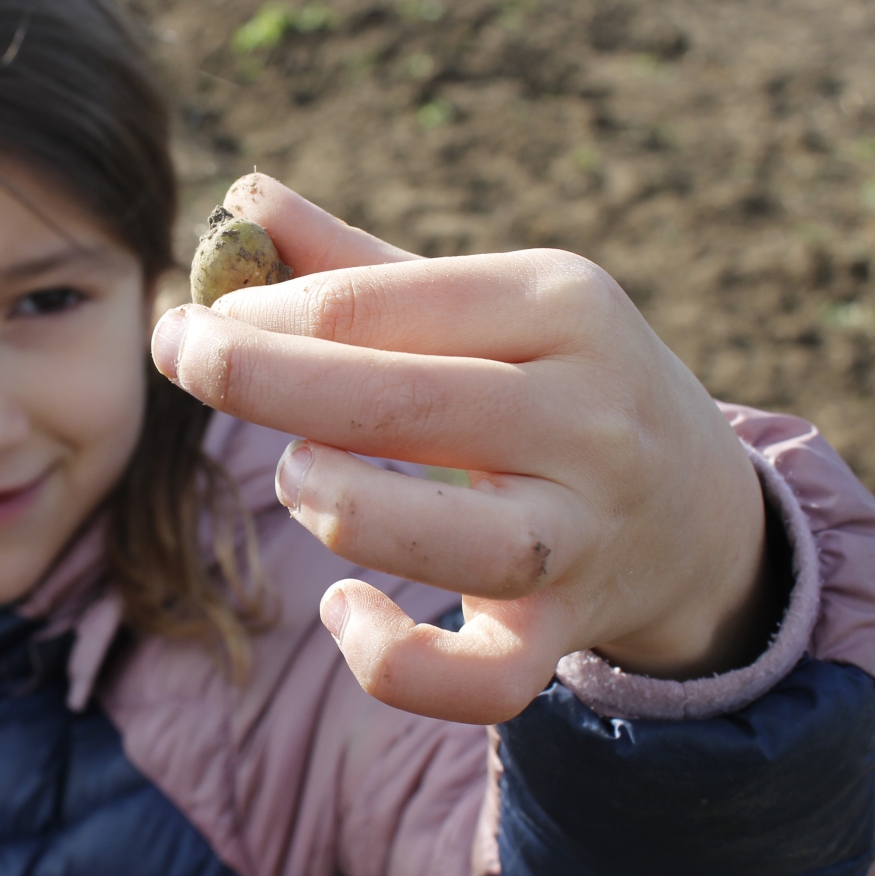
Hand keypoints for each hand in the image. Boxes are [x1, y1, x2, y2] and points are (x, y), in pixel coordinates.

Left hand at [152, 175, 776, 724]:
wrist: (698, 513)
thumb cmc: (553, 384)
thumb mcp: (486, 305)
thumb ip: (358, 262)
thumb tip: (242, 200)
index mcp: (561, 303)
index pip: (377, 304)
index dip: (261, 311)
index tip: (196, 316)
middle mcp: (586, 413)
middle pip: (399, 402)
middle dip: (257, 377)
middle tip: (176, 353)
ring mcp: (584, 530)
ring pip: (455, 538)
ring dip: (342, 506)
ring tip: (292, 476)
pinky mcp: (565, 628)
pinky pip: (483, 675)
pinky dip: (398, 662)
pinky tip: (341, 611)